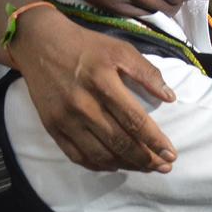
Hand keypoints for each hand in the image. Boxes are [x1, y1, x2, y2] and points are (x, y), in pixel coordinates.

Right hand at [9, 7, 176, 171]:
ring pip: (99, 153)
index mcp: (103, 83)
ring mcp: (65, 118)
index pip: (135, 120)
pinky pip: (76, 154)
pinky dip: (97, 165)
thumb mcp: (121, 49)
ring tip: (145, 168)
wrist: (39, 44)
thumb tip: (170, 98)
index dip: (155, 141)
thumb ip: (147, 73)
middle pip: (119, 141)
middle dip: (145, 158)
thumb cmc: (87, 46)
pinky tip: (115, 165)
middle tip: (164, 167)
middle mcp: (83, 104)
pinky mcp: (51, 126)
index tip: (171, 154)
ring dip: (125, 165)